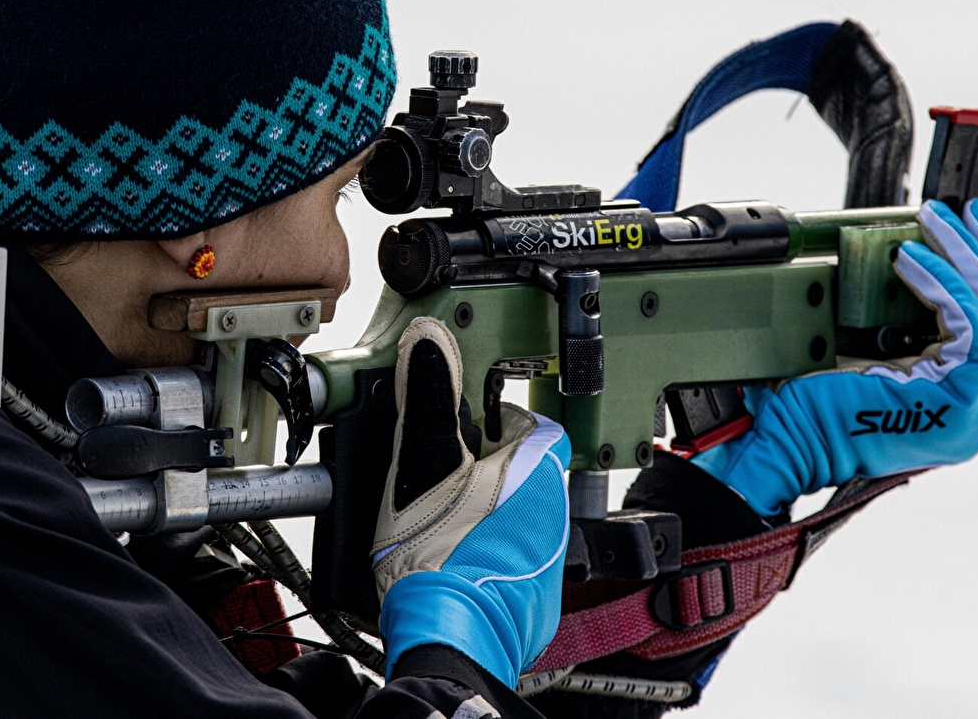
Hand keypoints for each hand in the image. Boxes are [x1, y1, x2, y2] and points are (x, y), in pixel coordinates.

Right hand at [373, 317, 571, 686]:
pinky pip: (516, 557)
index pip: (526, 420)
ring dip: (487, 509)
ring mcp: (551, 557)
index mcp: (537, 467)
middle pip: (522, 467)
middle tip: (440, 476)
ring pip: (520, 513)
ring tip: (440, 520)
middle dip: (484, 466)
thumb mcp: (422, 462)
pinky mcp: (537, 595)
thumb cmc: (436, 554)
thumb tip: (428, 339)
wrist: (448, 639)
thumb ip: (428, 396)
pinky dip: (490, 552)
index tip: (461, 426)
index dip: (489, 418)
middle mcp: (556, 509)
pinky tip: (454, 558)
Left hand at [693, 199, 977, 515]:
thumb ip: (922, 332)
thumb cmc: (822, 407)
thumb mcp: (887, 364)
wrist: (789, 444)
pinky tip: (912, 258)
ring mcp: (977, 411)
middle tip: (977, 215)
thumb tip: (928, 264)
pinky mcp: (955, 397)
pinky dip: (943, 282)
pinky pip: (969, 323)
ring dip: (971, 257)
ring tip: (942, 221)